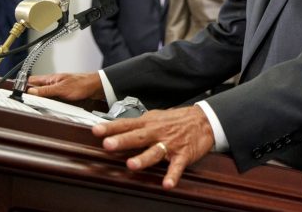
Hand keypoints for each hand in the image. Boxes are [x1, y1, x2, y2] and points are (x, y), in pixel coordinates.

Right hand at [27, 72, 104, 101]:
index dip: (22, 87)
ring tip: (32, 107)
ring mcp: (58, 89)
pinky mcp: (63, 95)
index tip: (16, 94)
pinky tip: (47, 108)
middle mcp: (53, 83)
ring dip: (40, 100)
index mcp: (50, 79)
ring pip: (44, 95)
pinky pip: (52, 99)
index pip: (31, 81)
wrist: (98, 87)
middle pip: (36, 89)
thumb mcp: (62, 89)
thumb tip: (31, 92)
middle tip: (23, 104)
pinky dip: (48, 103)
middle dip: (30, 96)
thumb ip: (46, 91)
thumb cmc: (83, 84)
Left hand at [92, 106, 214, 188]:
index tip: (96, 131)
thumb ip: (136, 125)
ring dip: (143, 159)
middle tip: (108, 145)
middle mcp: (158, 133)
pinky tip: (167, 184)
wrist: (205, 120)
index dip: (111, 127)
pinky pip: (177, 166)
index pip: (127, 124)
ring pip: (155, 152)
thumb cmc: (177, 120)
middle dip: (123, 141)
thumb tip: (114, 129)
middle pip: (138, 137)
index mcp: (149, 123)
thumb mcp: (156, 117)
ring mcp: (170, 144)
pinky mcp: (183, 154)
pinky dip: (172, 176)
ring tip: (131, 165)